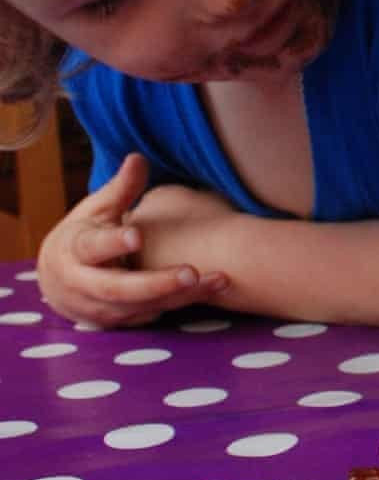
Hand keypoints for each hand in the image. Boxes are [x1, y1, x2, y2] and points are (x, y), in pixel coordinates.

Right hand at [36, 154, 229, 327]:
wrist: (58, 278)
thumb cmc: (85, 233)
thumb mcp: (97, 210)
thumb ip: (121, 189)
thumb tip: (138, 157)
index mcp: (75, 249)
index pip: (92, 247)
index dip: (114, 242)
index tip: (138, 234)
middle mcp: (83, 284)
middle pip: (119, 288)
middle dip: (157, 283)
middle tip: (193, 272)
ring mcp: (100, 308)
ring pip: (142, 306)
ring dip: (181, 296)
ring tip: (220, 280)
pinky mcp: (118, 322)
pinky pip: (152, 316)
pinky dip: (182, 305)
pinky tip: (213, 291)